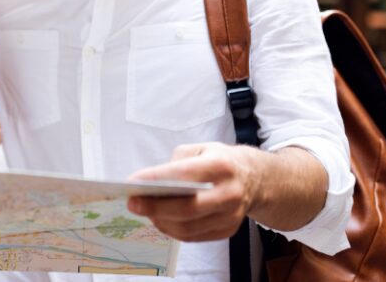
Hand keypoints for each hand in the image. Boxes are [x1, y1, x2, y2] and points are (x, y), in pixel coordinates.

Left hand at [126, 142, 258, 241]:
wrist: (253, 178)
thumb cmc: (218, 160)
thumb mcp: (199, 149)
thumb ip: (176, 163)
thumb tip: (150, 184)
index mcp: (222, 166)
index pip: (185, 175)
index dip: (156, 179)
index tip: (132, 182)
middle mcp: (229, 193)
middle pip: (187, 208)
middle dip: (155, 207)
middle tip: (132, 203)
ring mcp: (231, 215)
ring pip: (188, 227)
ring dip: (161, 221)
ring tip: (144, 212)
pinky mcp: (228, 230)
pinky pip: (194, 236)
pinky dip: (173, 230)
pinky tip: (160, 220)